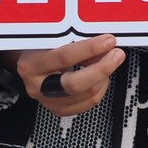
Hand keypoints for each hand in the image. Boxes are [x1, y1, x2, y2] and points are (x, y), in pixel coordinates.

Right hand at [0, 34, 125, 116]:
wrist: (29, 65)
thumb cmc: (43, 46)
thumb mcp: (51, 38)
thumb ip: (74, 40)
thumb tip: (105, 44)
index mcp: (30, 65)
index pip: (63, 57)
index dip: (89, 48)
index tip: (109, 40)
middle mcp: (36, 87)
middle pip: (75, 85)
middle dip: (101, 68)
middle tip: (117, 54)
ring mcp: (48, 102)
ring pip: (87, 95)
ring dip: (104, 76)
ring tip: (108, 59)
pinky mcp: (60, 110)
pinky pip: (89, 103)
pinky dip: (100, 86)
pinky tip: (100, 73)